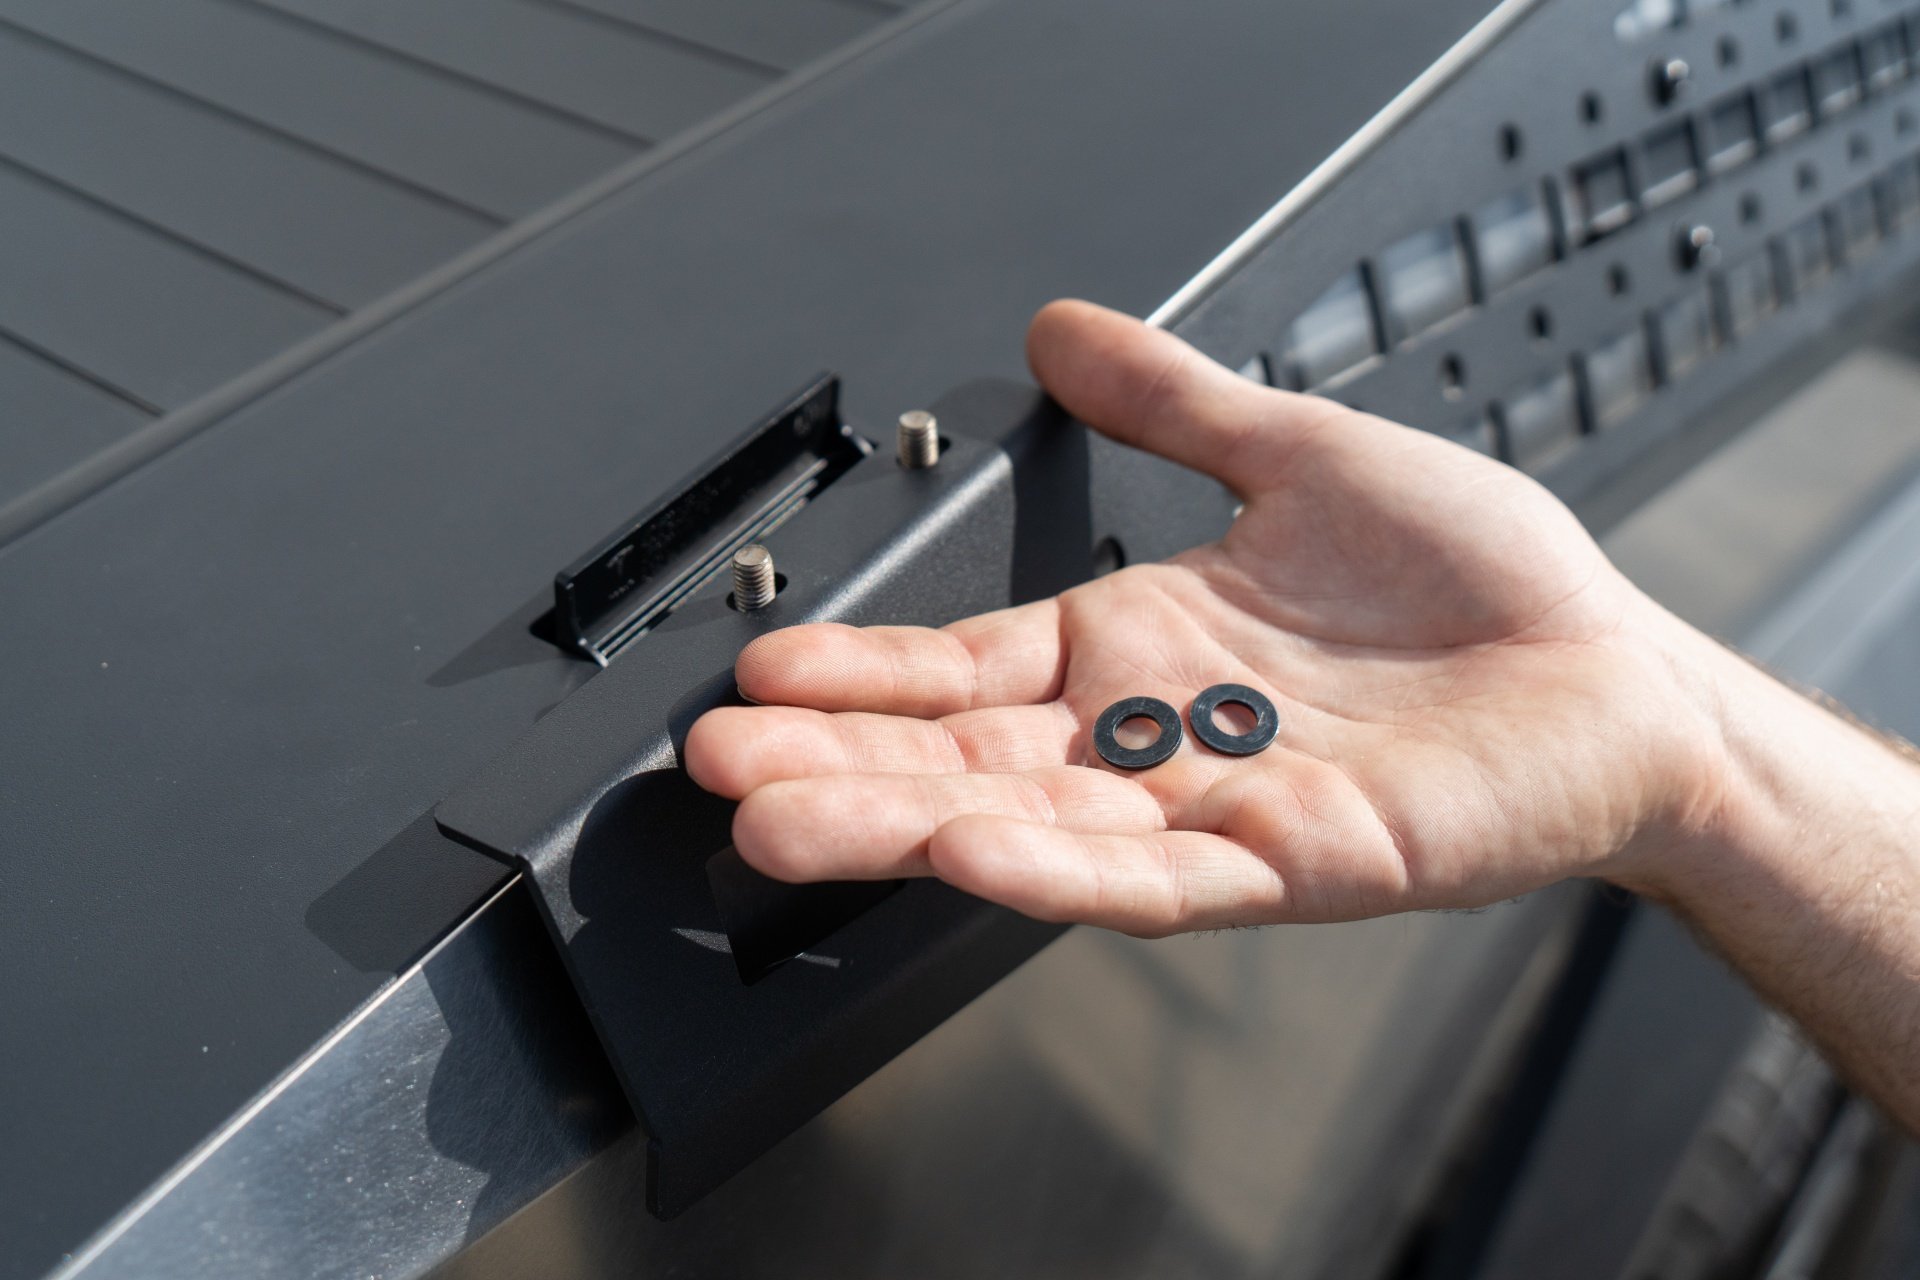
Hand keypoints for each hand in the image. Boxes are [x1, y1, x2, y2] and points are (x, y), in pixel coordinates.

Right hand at [685, 301, 1725, 935]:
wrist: (1611, 673)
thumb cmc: (1477, 579)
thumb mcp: (1299, 454)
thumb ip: (1173, 404)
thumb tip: (1063, 334)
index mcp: (1139, 645)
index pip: (964, 664)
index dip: (861, 666)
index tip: (763, 666)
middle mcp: (1154, 736)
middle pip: (964, 756)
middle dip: (837, 759)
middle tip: (720, 766)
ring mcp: (1213, 807)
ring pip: (1030, 826)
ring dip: (904, 826)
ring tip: (783, 823)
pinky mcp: (1290, 861)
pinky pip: (1156, 878)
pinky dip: (1060, 871)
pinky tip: (969, 854)